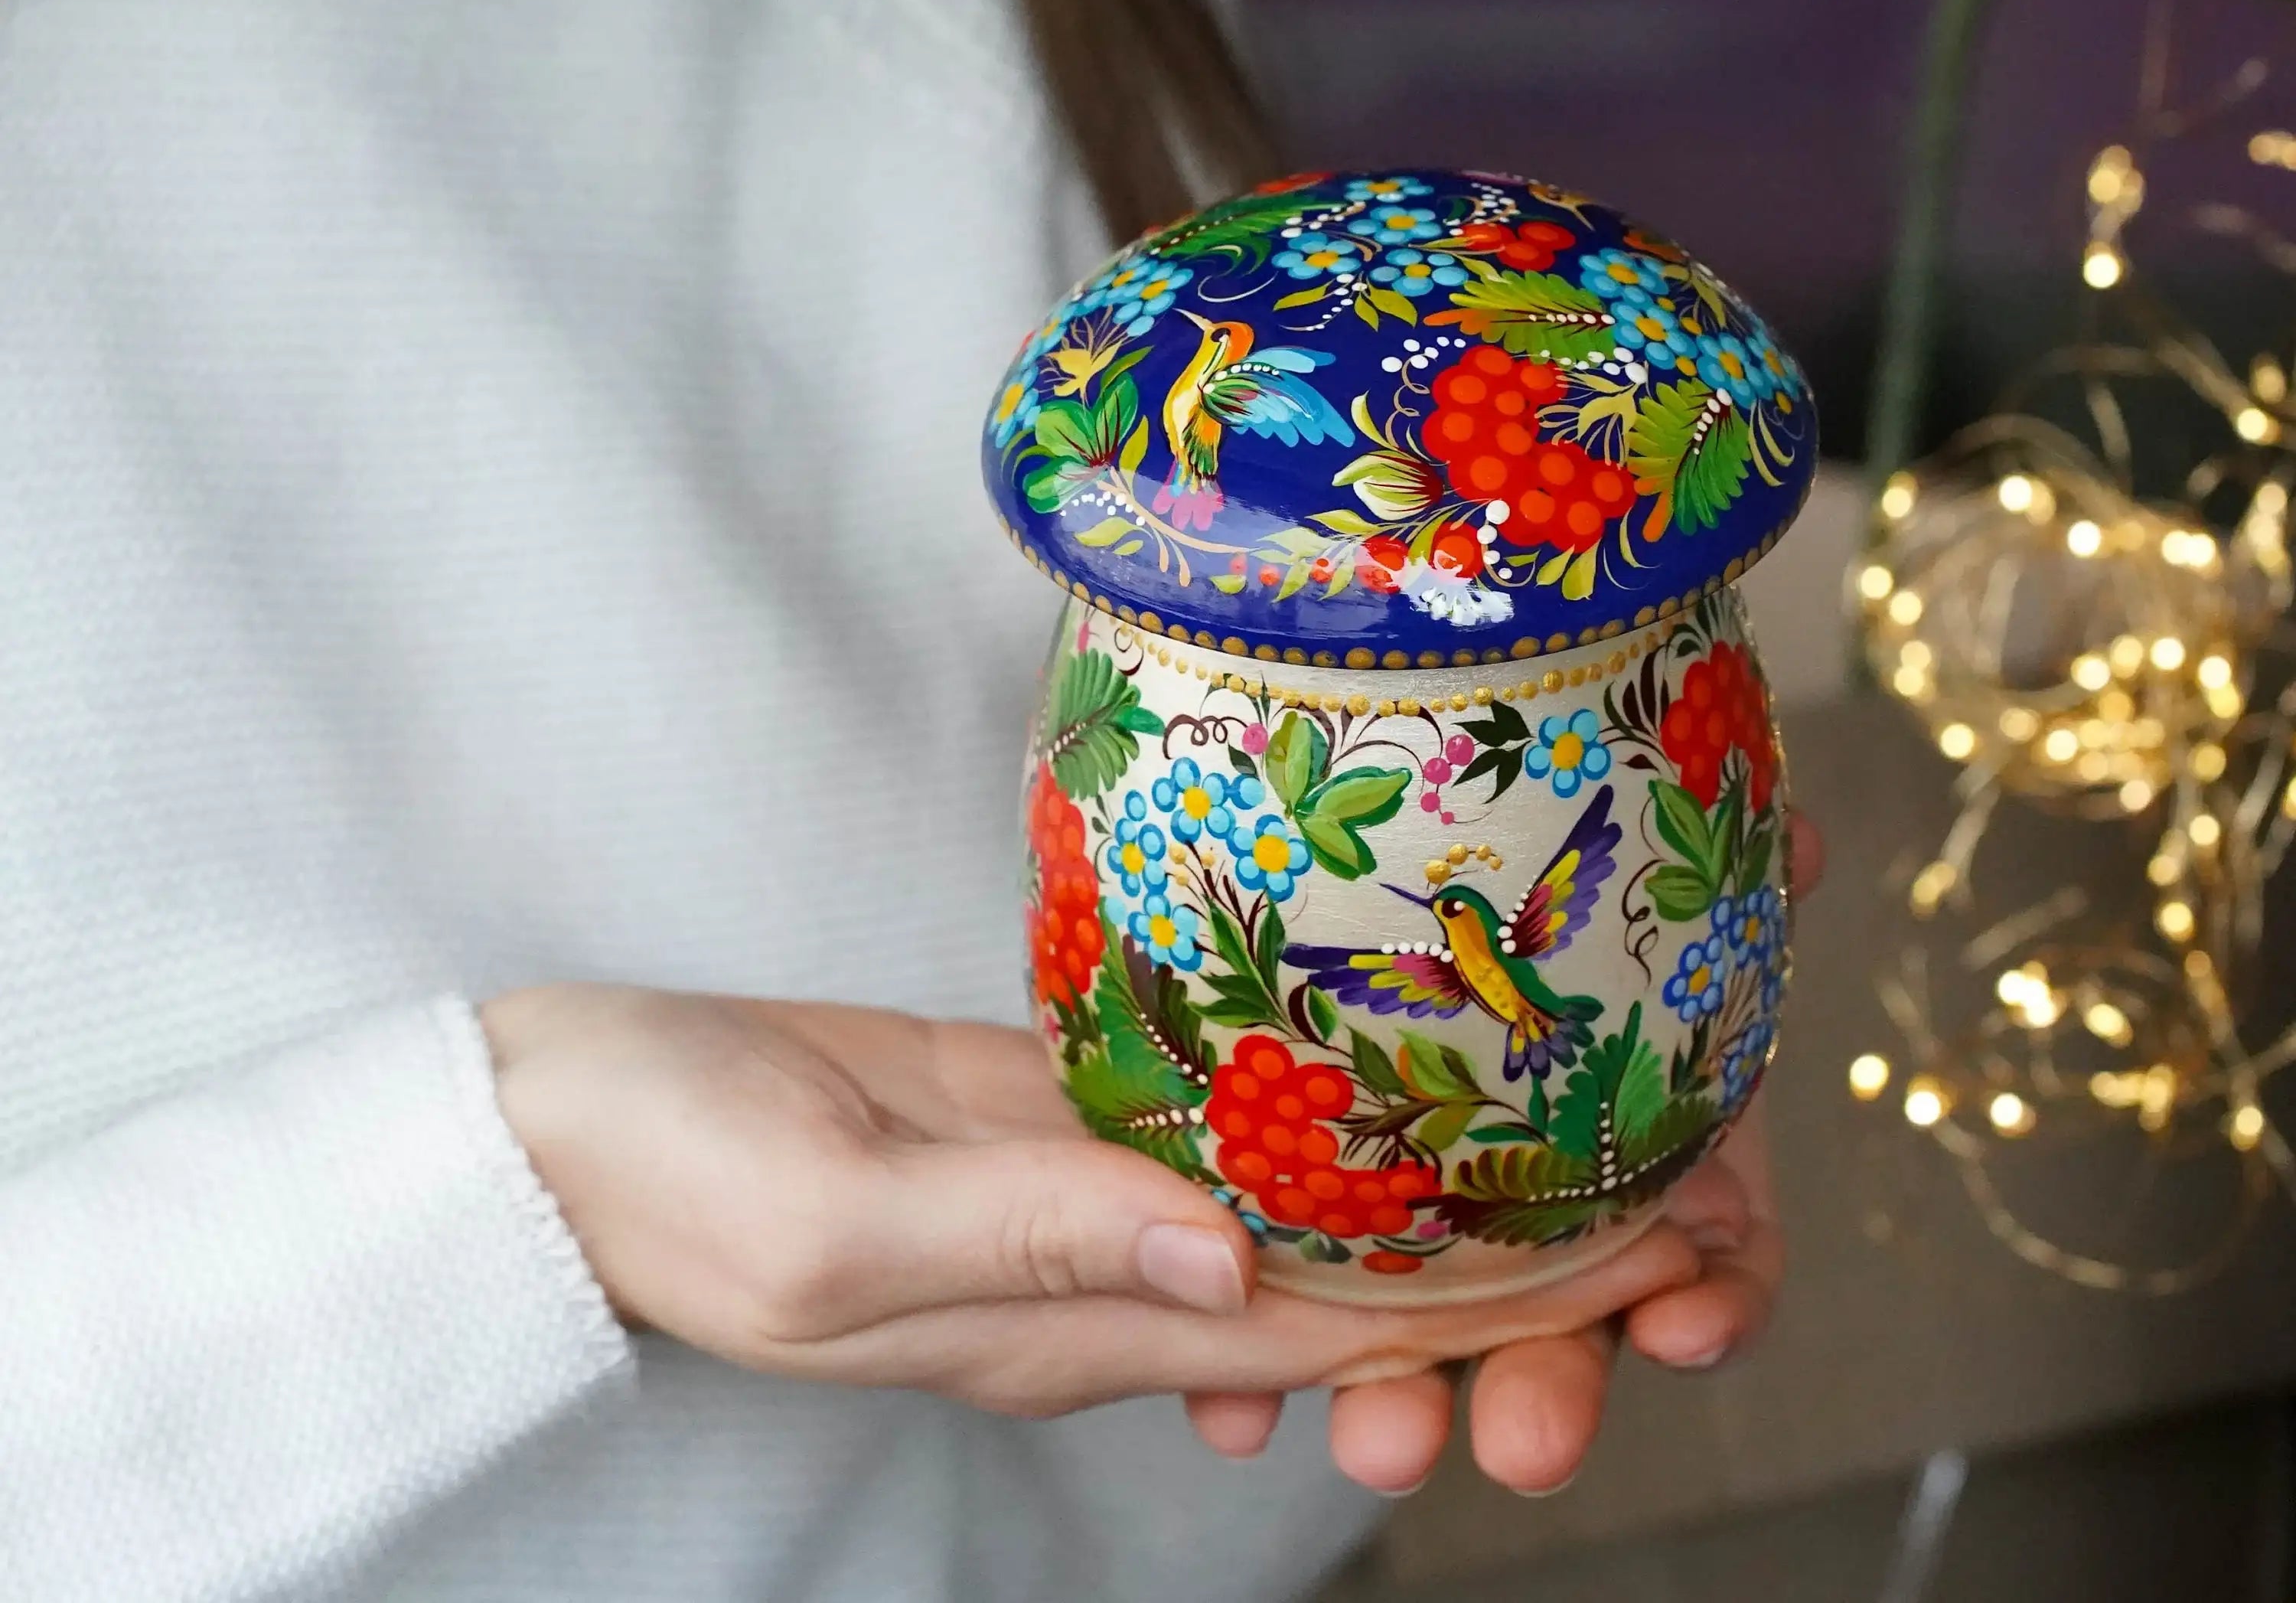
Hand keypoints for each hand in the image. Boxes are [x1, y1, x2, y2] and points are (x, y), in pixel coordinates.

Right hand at [481, 983, 1705, 1421]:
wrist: (560, 1122)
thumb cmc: (667, 1173)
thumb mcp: (833, 1221)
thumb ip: (1025, 1232)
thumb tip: (1225, 1251)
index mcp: (1066, 1318)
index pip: (1334, 1321)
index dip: (1501, 1294)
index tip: (1660, 1247)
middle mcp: (1101, 1271)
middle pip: (1348, 1280)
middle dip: (1517, 1254)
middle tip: (1685, 1172)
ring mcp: (1073, 1190)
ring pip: (1293, 1204)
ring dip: (1433, 1179)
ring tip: (1583, 1111)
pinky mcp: (1033, 1112)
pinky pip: (1202, 1128)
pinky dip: (1311, 1115)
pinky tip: (1383, 1070)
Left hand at [1185, 811, 1825, 1493]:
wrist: (1363, 913)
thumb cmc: (1524, 918)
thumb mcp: (1601, 898)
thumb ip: (1706, 880)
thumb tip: (1809, 840)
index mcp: (1634, 1173)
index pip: (1705, 1269)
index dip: (1711, 1307)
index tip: (1682, 1326)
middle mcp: (1540, 1238)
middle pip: (1565, 1343)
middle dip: (1552, 1398)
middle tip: (1527, 1443)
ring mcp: (1424, 1259)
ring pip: (1425, 1359)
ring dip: (1405, 1412)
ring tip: (1378, 1443)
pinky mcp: (1300, 1254)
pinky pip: (1287, 1332)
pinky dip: (1263, 1383)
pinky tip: (1234, 1418)